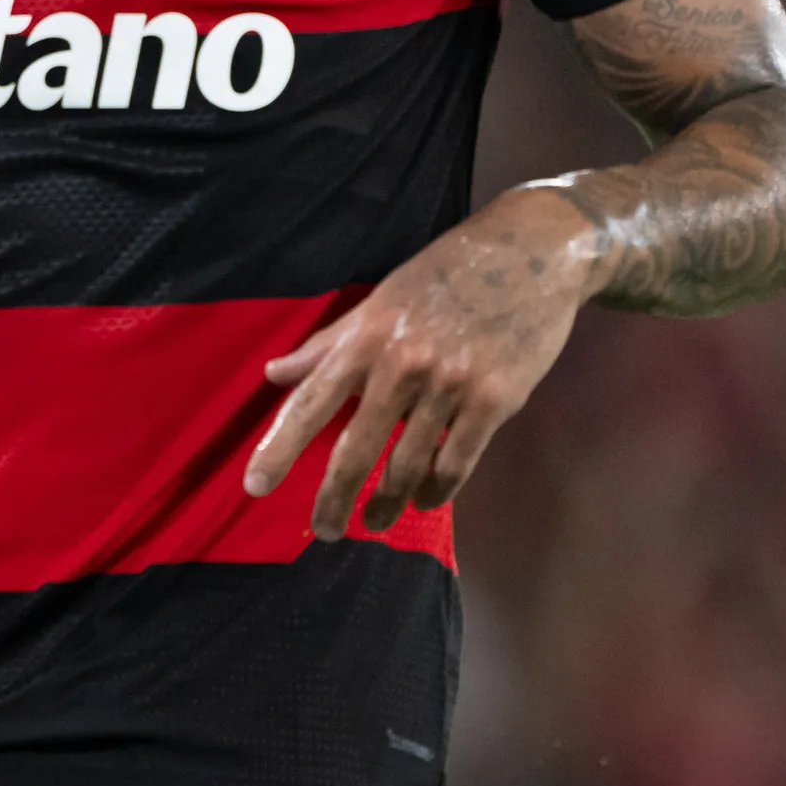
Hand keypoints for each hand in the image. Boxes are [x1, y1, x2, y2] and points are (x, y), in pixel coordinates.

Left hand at [245, 188, 601, 538]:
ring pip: (409, 465)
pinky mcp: (496, 401)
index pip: (310, 403)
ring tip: (374, 521)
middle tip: (324, 531)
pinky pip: (458, 462)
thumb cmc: (444, 275)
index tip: (254, 487)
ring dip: (388, 502)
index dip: (279, 448)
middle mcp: (401, 365)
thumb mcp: (379, 301)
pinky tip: (425, 502)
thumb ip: (328, 345)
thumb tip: (275, 374)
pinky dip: (438, 490)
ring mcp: (451, 385)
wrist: (531, 254)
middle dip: (335, 497)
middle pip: (357, 448)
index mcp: (365, 338)